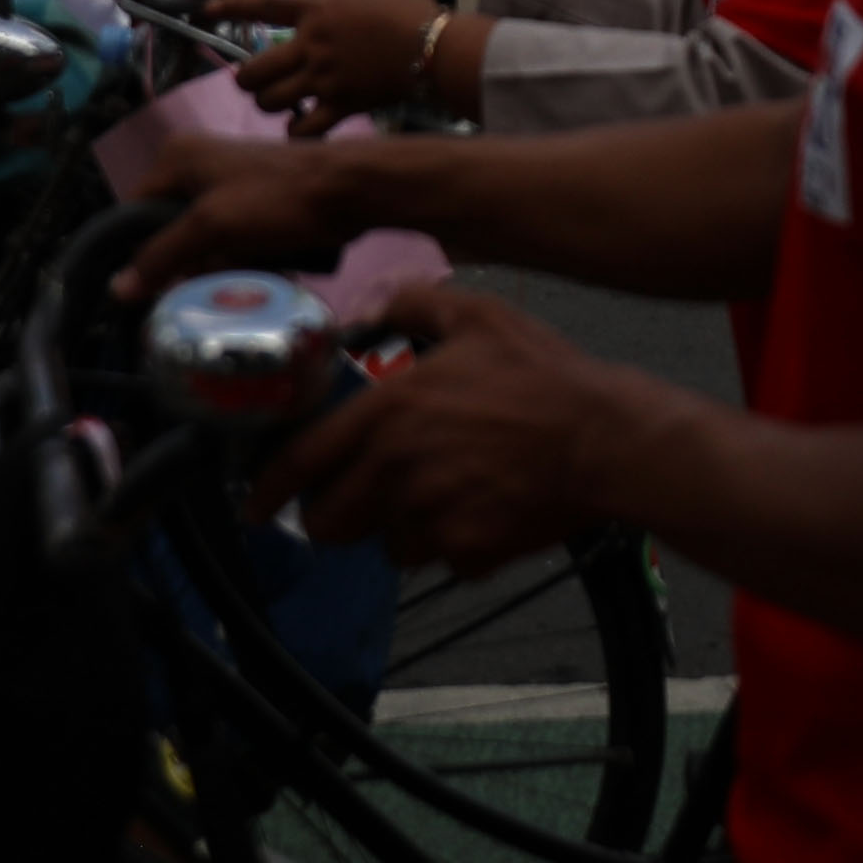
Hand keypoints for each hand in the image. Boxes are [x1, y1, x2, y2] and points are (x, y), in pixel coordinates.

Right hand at [121, 137, 377, 298]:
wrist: (350, 189)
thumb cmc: (277, 199)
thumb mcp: (213, 226)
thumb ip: (163, 255)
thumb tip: (116, 289)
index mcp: (176, 156)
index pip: (134, 213)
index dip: (142, 252)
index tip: (152, 289)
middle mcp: (196, 163)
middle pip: (170, 229)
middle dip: (187, 260)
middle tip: (201, 287)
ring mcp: (228, 180)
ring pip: (203, 238)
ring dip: (216, 263)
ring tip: (235, 276)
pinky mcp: (255, 199)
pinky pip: (231, 237)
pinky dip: (240, 256)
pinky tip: (257, 268)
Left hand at [244, 0, 452, 120]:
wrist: (435, 48)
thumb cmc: (412, 8)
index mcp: (317, 11)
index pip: (264, 6)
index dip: (231, 7)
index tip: (204, 9)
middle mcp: (312, 47)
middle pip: (254, 71)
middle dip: (245, 79)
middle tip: (251, 81)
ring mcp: (324, 80)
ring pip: (271, 101)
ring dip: (268, 104)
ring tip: (277, 103)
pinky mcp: (342, 107)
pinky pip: (304, 130)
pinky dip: (296, 133)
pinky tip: (299, 129)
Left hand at [261, 281, 628, 570]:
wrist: (606, 441)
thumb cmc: (544, 377)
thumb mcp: (477, 317)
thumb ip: (411, 305)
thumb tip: (373, 306)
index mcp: (388, 413)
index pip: (301, 463)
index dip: (268, 490)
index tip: (256, 504)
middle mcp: (397, 470)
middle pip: (329, 522)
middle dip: (334, 516)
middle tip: (356, 500)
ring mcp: (431, 517)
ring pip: (387, 545)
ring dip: (399, 528)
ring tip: (441, 494)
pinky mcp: (467, 552)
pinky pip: (441, 558)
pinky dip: (453, 543)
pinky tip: (483, 508)